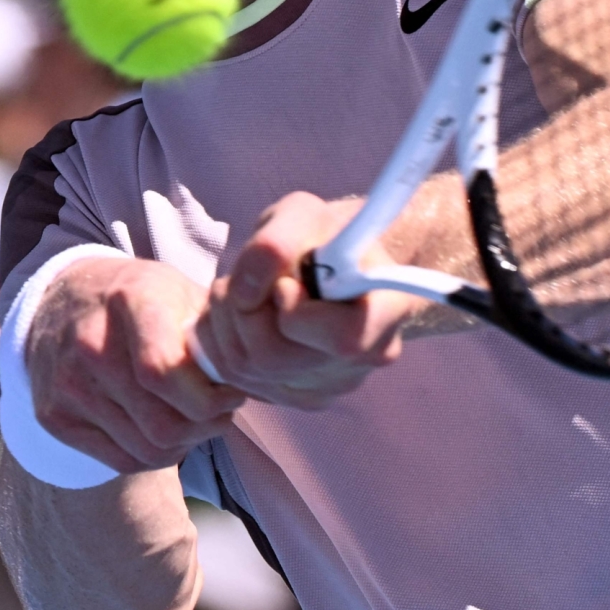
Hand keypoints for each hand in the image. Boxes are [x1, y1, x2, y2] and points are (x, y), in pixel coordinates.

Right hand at [27, 257, 243, 473]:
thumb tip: (249, 373)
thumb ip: (213, 330)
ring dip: (185, 443)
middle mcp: (90, 345)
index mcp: (130, 302)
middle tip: (221, 413)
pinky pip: (121, 461)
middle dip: (205, 427)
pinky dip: (155, 455)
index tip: (233, 393)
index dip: (210, 398)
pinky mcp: (54, 416)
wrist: (60, 299)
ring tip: (196, 419)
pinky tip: (167, 431)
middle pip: (161, 423)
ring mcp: (66, 384)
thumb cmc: (137, 298)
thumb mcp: (179, 290)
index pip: (165, 373)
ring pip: (146, 448)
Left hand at [194, 192, 424, 409]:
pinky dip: (220, 339)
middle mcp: (366, 359)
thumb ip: (275, 242)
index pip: (345, 339)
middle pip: (277, 358)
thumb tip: (245, 293)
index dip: (298, 315)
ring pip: (248, 369)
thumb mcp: (302, 213)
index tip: (284, 284)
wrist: (331, 262)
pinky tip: (241, 314)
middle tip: (251, 279)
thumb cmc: (323, 234)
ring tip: (245, 290)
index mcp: (389, 310)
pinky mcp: (295, 396)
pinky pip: (233, 377)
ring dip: (226, 320)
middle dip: (245, 311)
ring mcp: (330, 385)